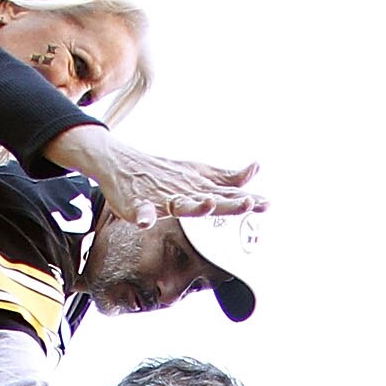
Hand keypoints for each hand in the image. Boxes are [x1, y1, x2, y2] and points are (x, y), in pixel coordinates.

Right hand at [44, 123, 264, 223]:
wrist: (120, 163)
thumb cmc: (161, 173)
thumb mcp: (196, 173)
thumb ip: (224, 177)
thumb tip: (254, 170)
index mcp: (197, 186)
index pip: (225, 193)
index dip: (245, 199)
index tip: (266, 204)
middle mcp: (183, 191)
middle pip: (210, 197)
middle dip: (229, 202)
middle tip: (248, 202)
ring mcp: (161, 197)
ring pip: (180, 204)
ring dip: (194, 205)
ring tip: (208, 204)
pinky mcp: (138, 203)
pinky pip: (140, 212)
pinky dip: (143, 216)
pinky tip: (145, 221)